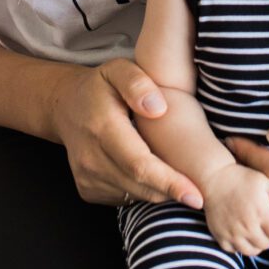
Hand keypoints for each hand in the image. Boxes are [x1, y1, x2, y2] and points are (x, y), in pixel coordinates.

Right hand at [47, 57, 202, 208]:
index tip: (196, 196)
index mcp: (102, 128)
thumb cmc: (101, 87)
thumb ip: (137, 83)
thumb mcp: (118, 70)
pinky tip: (150, 170)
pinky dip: (144, 190)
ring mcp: (87, 177)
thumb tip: (158, 108)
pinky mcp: (88, 190)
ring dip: (160, 190)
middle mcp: (91, 158)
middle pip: (141, 186)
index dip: (169, 182)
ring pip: (136, 195)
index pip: (139, 164)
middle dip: (173, 192)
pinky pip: (126, 198)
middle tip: (201, 190)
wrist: (66, 108)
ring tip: (177, 171)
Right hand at [202, 166, 268, 254]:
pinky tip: (240, 232)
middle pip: (266, 245)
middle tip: (264, 225)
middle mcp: (248, 226)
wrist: (214, 178)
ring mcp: (233, 233)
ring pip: (251, 251)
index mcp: (262, 213)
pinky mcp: (220, 236)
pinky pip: (234, 250)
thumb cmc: (242, 178)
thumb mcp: (265, 181)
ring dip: (255, 243)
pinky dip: (239, 245)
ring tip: (253, 230)